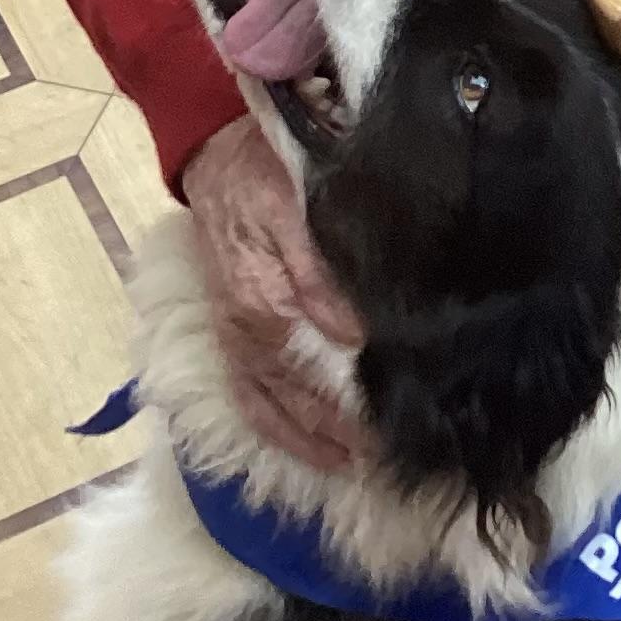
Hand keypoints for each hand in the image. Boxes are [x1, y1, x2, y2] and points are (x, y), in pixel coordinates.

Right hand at [183, 116, 365, 470]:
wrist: (213, 156)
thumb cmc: (264, 174)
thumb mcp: (295, 207)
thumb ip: (321, 273)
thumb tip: (355, 336)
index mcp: (266, 306)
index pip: (321, 375)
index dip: (362, 407)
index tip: (407, 426)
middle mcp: (247, 335)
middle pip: (300, 405)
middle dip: (347, 437)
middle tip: (398, 457)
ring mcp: (234, 342)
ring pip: (274, 412)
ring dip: (317, 442)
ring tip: (361, 464)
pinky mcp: (228, 337)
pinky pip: (249, 400)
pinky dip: (281, 432)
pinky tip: (313, 446)